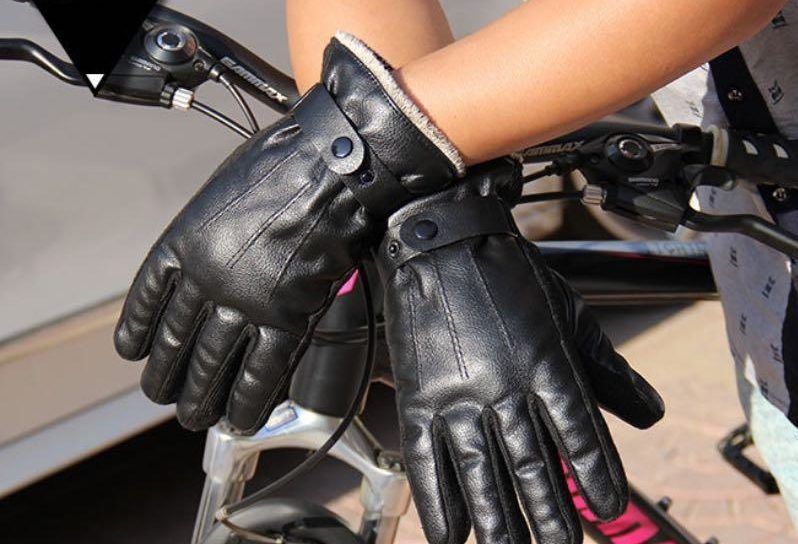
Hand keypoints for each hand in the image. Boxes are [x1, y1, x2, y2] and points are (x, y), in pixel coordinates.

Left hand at [113, 33, 462, 433]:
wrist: (333, 167)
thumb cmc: (285, 163)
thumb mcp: (225, 188)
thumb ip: (212, 228)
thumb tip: (216, 250)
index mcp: (185, 243)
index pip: (150, 301)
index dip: (140, 333)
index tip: (136, 352)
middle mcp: (207, 279)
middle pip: (177, 343)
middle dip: (167, 378)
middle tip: (164, 396)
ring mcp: (247, 302)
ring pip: (214, 364)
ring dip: (202, 398)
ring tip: (196, 418)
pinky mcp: (288, 319)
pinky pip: (263, 372)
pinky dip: (249, 400)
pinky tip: (241, 418)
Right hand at [374, 159, 663, 543]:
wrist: (440, 240)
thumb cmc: (507, 275)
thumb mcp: (568, 314)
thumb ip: (608, 368)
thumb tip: (650, 414)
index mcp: (547, 365)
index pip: (579, 437)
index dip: (595, 478)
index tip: (606, 510)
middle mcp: (504, 388)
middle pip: (531, 467)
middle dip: (549, 516)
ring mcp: (457, 395)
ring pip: (482, 474)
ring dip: (500, 521)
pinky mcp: (419, 396)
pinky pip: (428, 460)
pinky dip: (440, 501)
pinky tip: (452, 534)